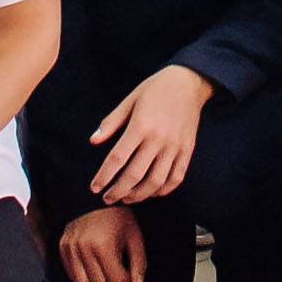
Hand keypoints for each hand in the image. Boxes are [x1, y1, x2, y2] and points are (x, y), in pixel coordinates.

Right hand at [56, 204, 147, 281]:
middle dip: (110, 277)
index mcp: (103, 246)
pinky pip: (71, 275)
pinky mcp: (62, 247)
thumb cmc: (120, 219)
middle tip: (115, 262)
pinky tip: (91, 259)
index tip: (126, 266)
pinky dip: (82, 272)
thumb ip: (139, 263)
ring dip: (94, 278)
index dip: (125, 277)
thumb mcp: (134, 237)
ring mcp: (70, 248)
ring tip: (102, 263)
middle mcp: (84, 248)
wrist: (96, 198)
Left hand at [92, 65, 214, 202]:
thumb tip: (93, 142)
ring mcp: (175, 147)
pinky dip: (162, 190)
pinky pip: (175, 178)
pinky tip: (150, 192)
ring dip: (138, 195)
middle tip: (107, 198)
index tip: (94, 188)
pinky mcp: (187, 151)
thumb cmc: (155, 90)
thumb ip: (111, 123)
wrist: (189, 82)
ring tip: (126, 198)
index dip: (103, 176)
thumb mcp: (129, 100)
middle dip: (118, 191)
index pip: (117, 158)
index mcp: (141, 125)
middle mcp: (159, 139)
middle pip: (135, 175)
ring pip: (155, 182)